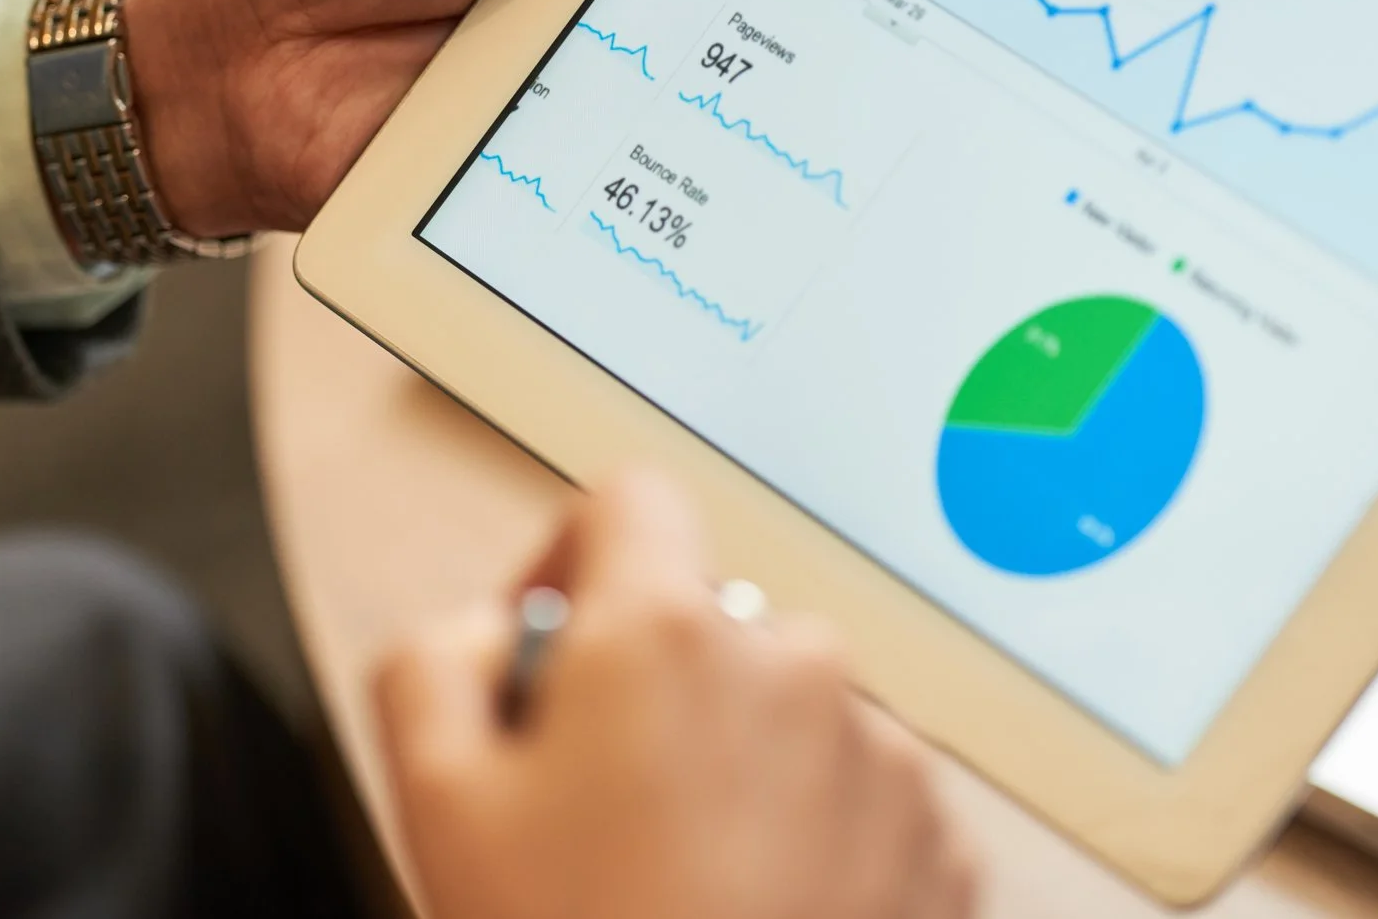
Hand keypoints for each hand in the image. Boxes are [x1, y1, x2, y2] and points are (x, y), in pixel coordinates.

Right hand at [373, 471, 981, 918]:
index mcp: (668, 634)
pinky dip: (815, 840)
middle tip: (600, 813)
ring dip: (739, 769)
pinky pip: (862, 797)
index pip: (628, 500)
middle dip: (653, 692)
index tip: (553, 648)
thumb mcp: (435, 802)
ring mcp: (884, 757)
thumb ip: (435, 657)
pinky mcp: (942, 843)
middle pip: (708, 624)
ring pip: (788, 716)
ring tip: (686, 887)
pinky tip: (758, 915)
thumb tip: (490, 628)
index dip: (571, 559)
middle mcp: (796, 666)